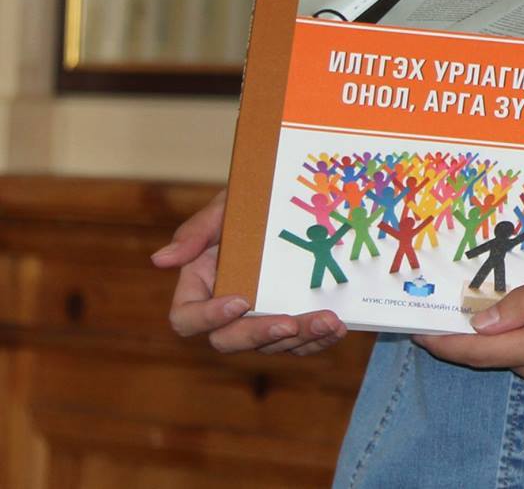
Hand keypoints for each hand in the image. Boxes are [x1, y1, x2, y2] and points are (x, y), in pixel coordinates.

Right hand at [153, 188, 347, 355]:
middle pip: (229, 340)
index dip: (208, 317)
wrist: (288, 204)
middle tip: (290, 323)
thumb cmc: (248, 204)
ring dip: (300, 339)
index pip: (187, 318)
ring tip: (329, 323)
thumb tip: (159, 260)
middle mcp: (225, 310)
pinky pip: (299, 343)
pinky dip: (318, 340)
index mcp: (200, 286)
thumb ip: (196, 232)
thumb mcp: (224, 209)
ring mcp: (258, 318)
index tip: (240, 300)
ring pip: (270, 345)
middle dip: (260, 334)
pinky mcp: (289, 322)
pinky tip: (338, 328)